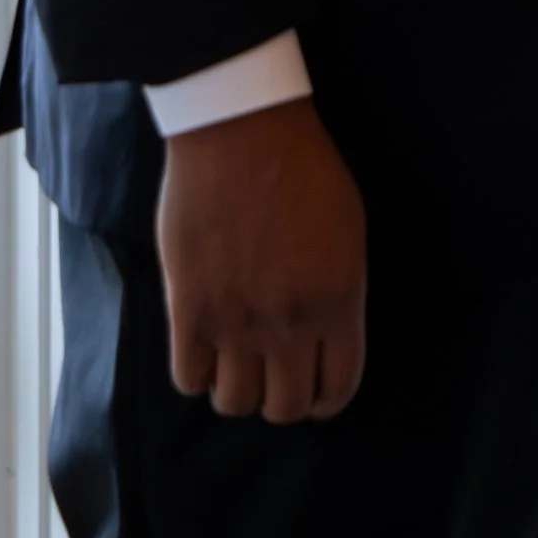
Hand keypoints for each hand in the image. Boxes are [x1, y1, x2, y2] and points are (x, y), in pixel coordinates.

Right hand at [156, 95, 367, 421]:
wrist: (240, 130)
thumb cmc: (302, 167)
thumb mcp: (349, 229)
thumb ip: (339, 290)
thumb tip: (326, 333)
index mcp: (339, 301)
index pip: (338, 388)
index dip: (326, 400)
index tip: (314, 392)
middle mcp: (290, 323)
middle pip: (285, 407)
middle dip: (282, 399)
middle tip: (272, 375)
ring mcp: (236, 321)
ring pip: (235, 403)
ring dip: (237, 390)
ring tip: (235, 363)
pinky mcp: (189, 310)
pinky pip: (189, 379)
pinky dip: (197, 374)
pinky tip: (202, 348)